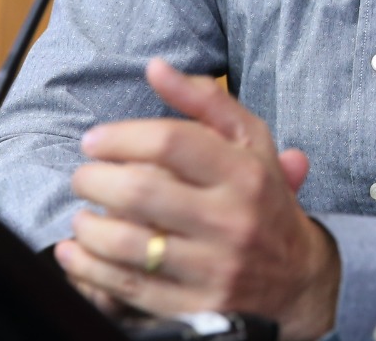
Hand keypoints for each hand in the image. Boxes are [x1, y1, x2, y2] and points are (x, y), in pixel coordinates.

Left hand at [54, 59, 340, 339]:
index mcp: (244, 173)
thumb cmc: (262, 198)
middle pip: (142, 192)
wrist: (298, 279)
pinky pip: (128, 287)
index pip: (171, 143)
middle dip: (94, 180)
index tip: (94, 141)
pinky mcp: (196, 307)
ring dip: (88, 226)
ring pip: (129, 244)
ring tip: (82, 214)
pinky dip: (89, 269)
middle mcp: (232, 220)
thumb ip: (204, 101)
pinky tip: (77, 252)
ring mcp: (214, 268)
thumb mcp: (249, 142)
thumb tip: (155, 67)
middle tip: (83, 177)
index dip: (121, 137)